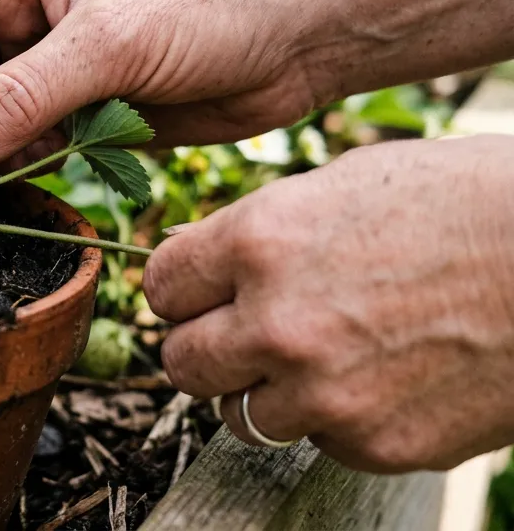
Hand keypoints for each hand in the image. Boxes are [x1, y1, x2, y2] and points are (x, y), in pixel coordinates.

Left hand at [145, 135, 513, 471]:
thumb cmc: (466, 202)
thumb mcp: (344, 183)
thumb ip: (256, 229)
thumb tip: (189, 256)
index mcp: (260, 242)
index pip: (161, 287)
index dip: (185, 289)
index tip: (204, 292)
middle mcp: (277, 323)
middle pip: (181, 362)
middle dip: (208, 346)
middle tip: (248, 332)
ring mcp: (325, 393)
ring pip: (240, 414)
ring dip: (268, 389)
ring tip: (326, 354)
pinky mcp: (375, 444)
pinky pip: (318, 441)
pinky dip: (336, 418)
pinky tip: (384, 377)